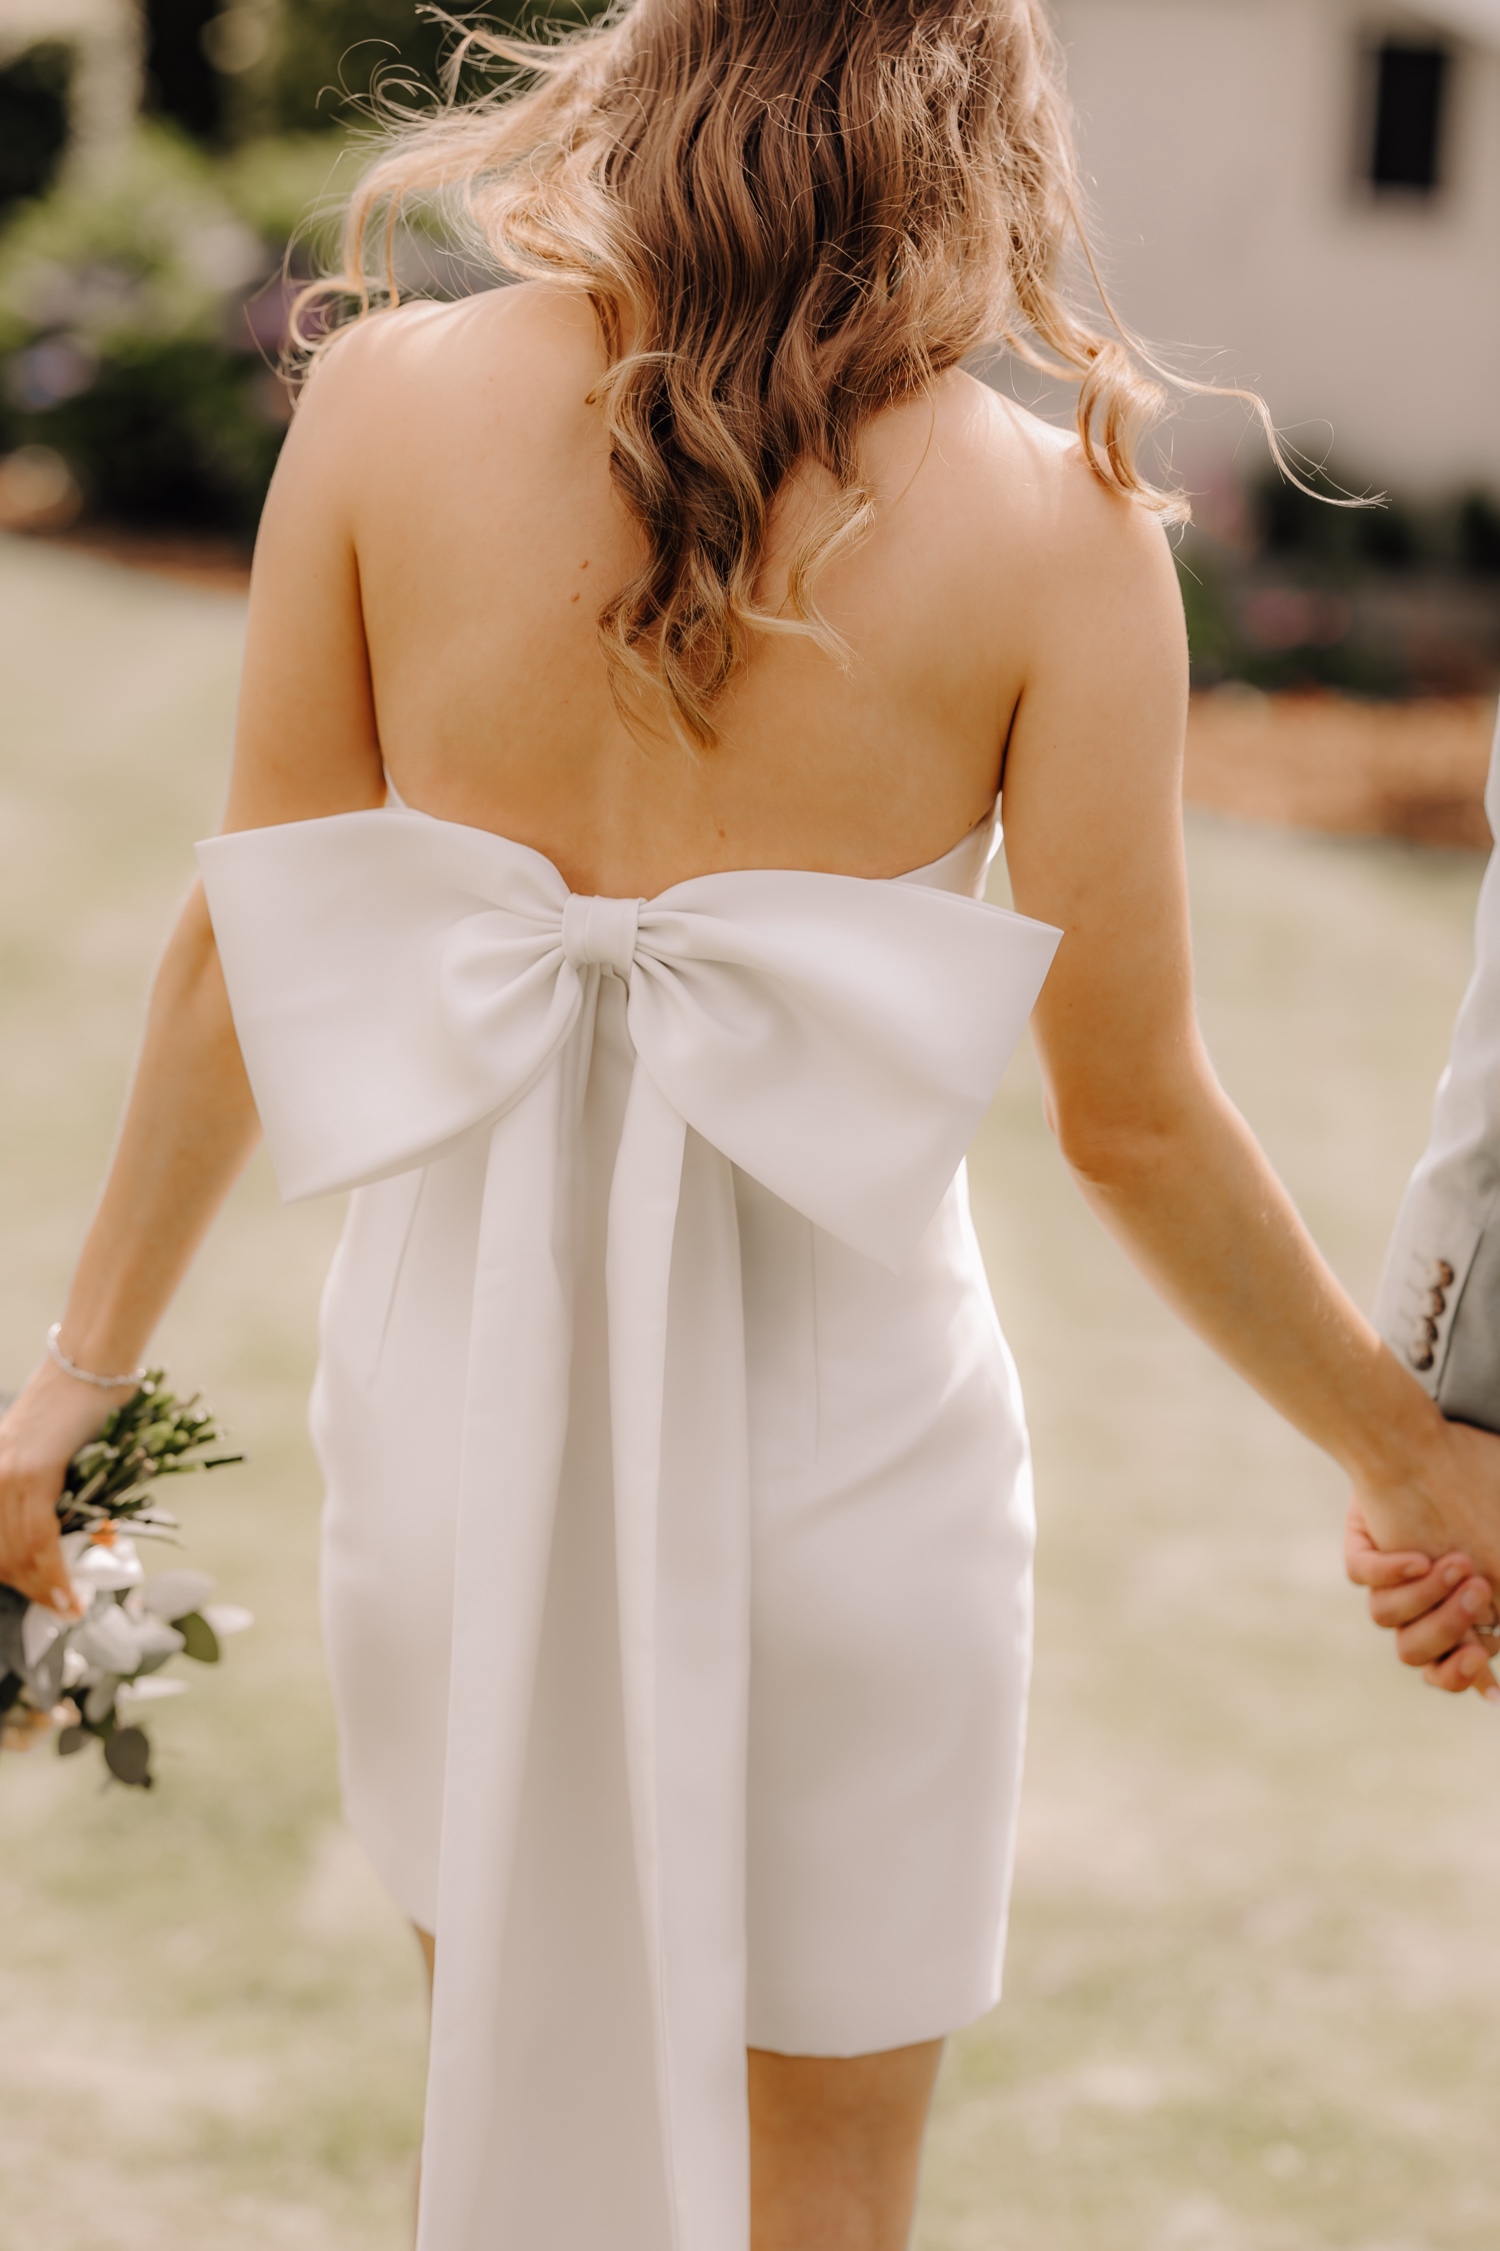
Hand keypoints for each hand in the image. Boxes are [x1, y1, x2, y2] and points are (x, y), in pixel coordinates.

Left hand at [0, 1357, 131, 1615]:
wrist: (90, 1365)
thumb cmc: (83, 1405)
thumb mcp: (57, 1457)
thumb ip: (58, 1498)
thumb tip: (85, 1541)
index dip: (14, 1578)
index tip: (42, 1600)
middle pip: (0, 1555)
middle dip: (29, 1590)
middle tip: (60, 1608)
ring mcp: (7, 1475)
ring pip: (16, 1553)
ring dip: (43, 1589)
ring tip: (67, 1606)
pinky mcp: (31, 1472)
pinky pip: (38, 1539)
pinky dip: (54, 1573)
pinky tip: (68, 1593)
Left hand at [1344, 1496, 1499, 1701]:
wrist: (1427, 1444)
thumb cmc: (1481, 1493)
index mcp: (1451, 1614)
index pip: (1449, 1668)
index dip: (1463, 1674)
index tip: (1480, 1654)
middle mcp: (1415, 1604)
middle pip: (1413, 1652)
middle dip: (1448, 1627)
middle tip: (1477, 1589)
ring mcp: (1386, 1578)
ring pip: (1385, 1615)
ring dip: (1425, 1595)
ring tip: (1457, 1561)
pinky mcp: (1362, 1547)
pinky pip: (1360, 1572)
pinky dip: (1390, 1569)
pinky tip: (1418, 1557)